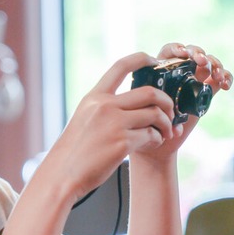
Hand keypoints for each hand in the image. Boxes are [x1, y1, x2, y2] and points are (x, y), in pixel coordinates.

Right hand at [41, 52, 177, 202]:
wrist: (62, 175)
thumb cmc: (73, 151)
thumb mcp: (84, 119)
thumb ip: (103, 108)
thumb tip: (132, 106)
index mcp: (94, 97)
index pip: (121, 66)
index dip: (142, 59)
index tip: (155, 61)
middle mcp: (105, 106)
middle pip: (150, 92)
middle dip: (167, 102)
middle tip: (170, 113)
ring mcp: (114, 124)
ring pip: (155, 114)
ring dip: (166, 124)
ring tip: (166, 133)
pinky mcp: (122, 143)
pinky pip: (151, 135)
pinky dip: (157, 139)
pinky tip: (153, 143)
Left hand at [130, 42, 231, 159]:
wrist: (157, 145)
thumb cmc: (143, 126)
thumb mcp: (141, 110)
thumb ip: (149, 102)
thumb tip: (160, 100)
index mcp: (160, 72)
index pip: (170, 51)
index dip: (177, 48)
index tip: (182, 54)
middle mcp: (178, 74)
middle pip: (192, 53)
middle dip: (199, 53)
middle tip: (201, 62)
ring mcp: (194, 82)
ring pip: (209, 63)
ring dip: (215, 64)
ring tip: (216, 76)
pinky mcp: (206, 93)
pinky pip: (220, 79)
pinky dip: (226, 77)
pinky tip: (225, 85)